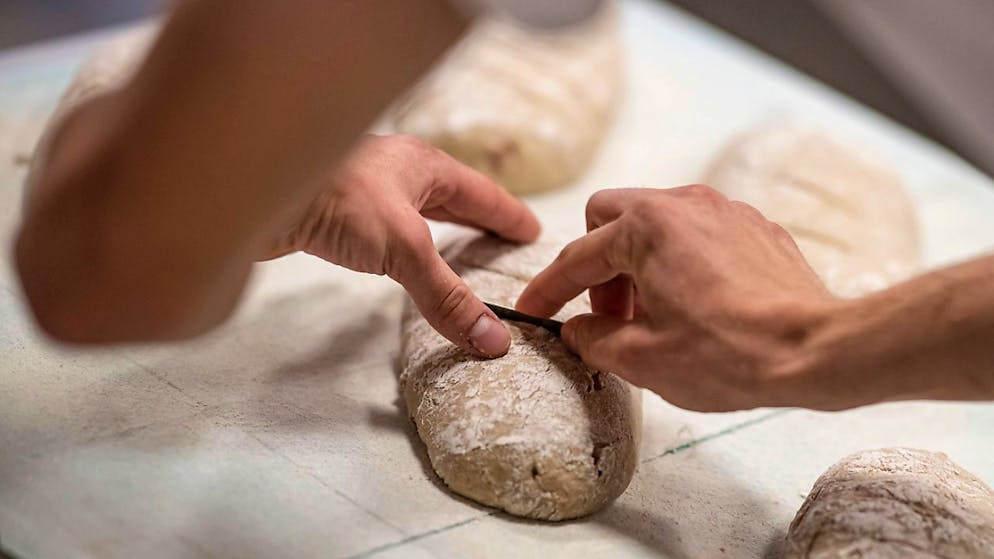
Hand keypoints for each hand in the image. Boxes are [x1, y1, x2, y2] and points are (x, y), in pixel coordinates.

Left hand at [268, 134, 540, 356]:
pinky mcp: (336, 211)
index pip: (482, 194)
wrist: (251, 190)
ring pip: (417, 211)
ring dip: (442, 231)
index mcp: (424, 165)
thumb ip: (447, 296)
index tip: (532, 232)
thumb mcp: (404, 248)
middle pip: (451, 197)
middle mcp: (397, 171)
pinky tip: (402, 258)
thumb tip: (492, 341)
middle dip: (479, 219)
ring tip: (461, 252)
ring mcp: (365, 189)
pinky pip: (387, 228)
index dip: (509, 216)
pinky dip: (407, 245)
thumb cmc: (335, 198)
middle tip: (505, 241)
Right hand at [516, 186, 840, 410]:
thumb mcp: (643, 358)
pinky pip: (696, 233)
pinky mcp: (754, 227)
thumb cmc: (731, 354)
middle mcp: (684, 204)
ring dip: (637, 264)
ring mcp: (724, 210)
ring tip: (653, 316)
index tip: (534, 309)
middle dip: (598, 265)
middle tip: (609, 315)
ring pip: (655, 222)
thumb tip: (578, 329)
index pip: (578, 257)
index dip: (549, 289)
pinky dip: (678, 262)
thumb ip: (594, 338)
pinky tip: (694, 306)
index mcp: (646, 227)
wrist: (816, 349)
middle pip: (610, 217)